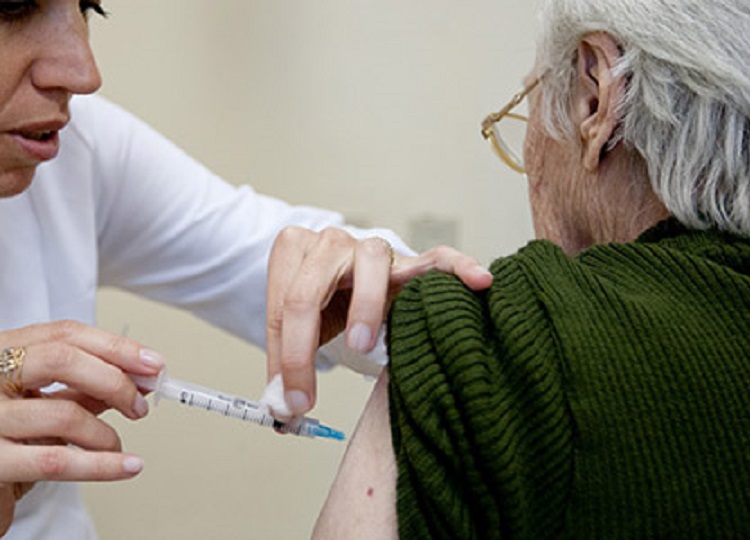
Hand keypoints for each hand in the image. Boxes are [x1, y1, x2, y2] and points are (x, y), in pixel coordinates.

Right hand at [0, 321, 163, 534]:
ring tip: (116, 446)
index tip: (152, 363)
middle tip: (139, 405)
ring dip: (105, 434)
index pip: (64, 334)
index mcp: (3, 353)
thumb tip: (141, 377)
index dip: (116, 347)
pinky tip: (125, 466)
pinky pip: (57, 460)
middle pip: (63, 359)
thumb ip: (86, 387)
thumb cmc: (7, 438)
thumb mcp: (43, 403)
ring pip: (64, 413)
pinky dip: (102, 465)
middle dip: (114, 380)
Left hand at [265, 226, 492, 416]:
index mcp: (293, 251)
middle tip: (309, 395)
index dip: (285, 359)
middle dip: (305, 344)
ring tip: (363, 345)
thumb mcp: (297, 329)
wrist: (349, 271)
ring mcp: (373, 249)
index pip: (282, 305)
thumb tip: (281, 410)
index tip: (292, 404)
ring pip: (371, 263)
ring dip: (366, 306)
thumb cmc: (324, 300)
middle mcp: (331, 242)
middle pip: (311, 287)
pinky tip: (479, 281)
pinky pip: (438, 259)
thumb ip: (288, 366)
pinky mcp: (412, 261)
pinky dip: (458, 268)